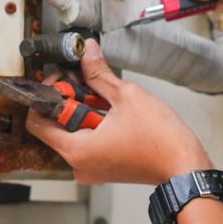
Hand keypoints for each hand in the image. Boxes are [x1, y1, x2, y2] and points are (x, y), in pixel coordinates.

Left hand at [26, 43, 211, 185]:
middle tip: (86, 83)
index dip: (47, 97)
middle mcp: (79, 165)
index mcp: (77, 151)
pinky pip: (88, 143)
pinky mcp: (104, 168)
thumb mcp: (127, 96)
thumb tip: (87, 54)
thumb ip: (99, 75)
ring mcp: (92, 169)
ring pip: (73, 134)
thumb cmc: (161, 141)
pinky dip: (94, 126)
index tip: (62, 81)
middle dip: (69, 101)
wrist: (185, 167)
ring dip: (84, 112)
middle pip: (56, 127)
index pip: (37, 123)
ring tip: (105, 97)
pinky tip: (112, 113)